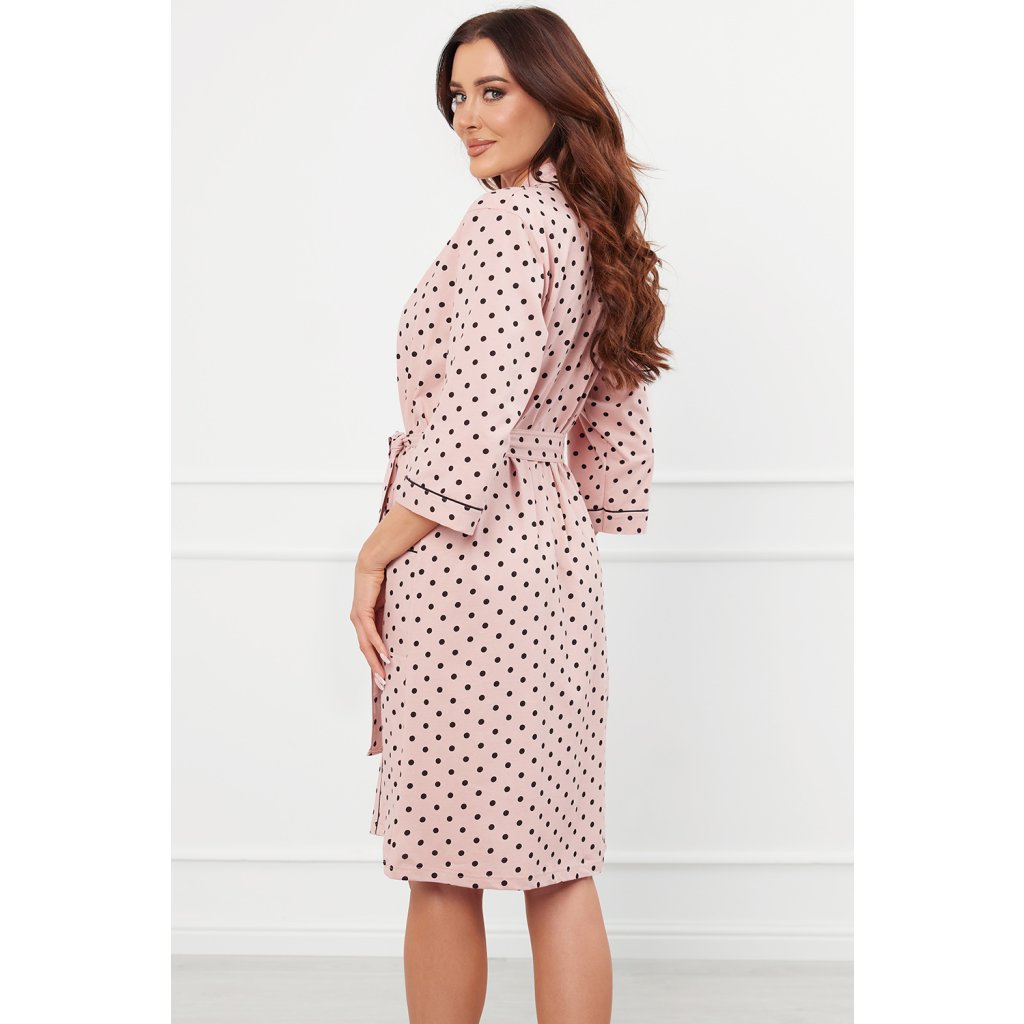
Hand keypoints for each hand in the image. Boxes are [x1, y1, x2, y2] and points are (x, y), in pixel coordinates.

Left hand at [351, 550, 390, 683]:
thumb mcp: (391, 602)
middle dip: (375, 669)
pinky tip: (384, 655)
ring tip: (384, 676)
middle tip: (384, 685)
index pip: (370, 645)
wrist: (374, 560)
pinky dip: (377, 645)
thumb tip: (409, 626)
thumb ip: (395, 615)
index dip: (376, 661)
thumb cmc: (385, 577)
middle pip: (366, 650)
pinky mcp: (361, 611)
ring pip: (366, 645)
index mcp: (366, 619)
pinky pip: (370, 633)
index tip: (385, 676)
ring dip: (375, 661)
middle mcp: (359, 620)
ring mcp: (358, 617)